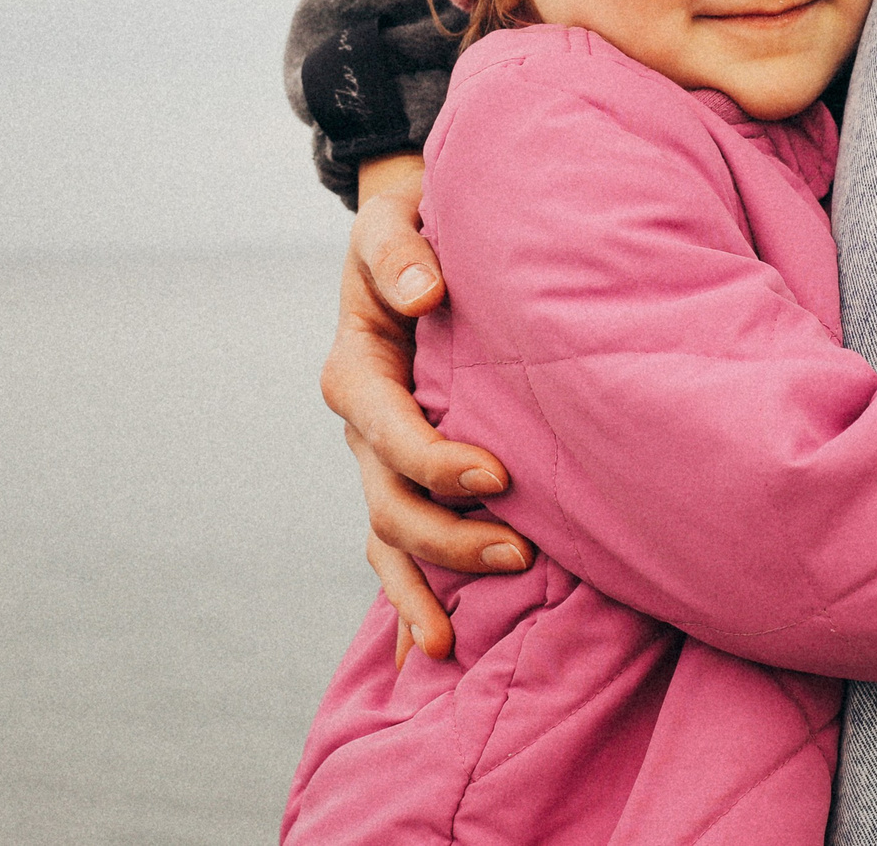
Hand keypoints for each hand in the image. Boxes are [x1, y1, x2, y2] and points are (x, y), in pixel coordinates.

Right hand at [324, 152, 533, 664]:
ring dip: (427, 584)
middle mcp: (363, 426)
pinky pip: (399, 548)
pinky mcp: (406, 475)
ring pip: (389, 539)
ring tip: (460, 637)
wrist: (414, 232)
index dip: (436, 459)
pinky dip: (409, 601)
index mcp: (356, 370)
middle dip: (448, 536)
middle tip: (519, 550)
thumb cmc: (411, 224)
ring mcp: (380, 458)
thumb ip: (400, 252)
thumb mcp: (391, 222)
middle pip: (390, 502)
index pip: (389, 430)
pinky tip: (429, 654)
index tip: (497, 475)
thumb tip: (425, 295)